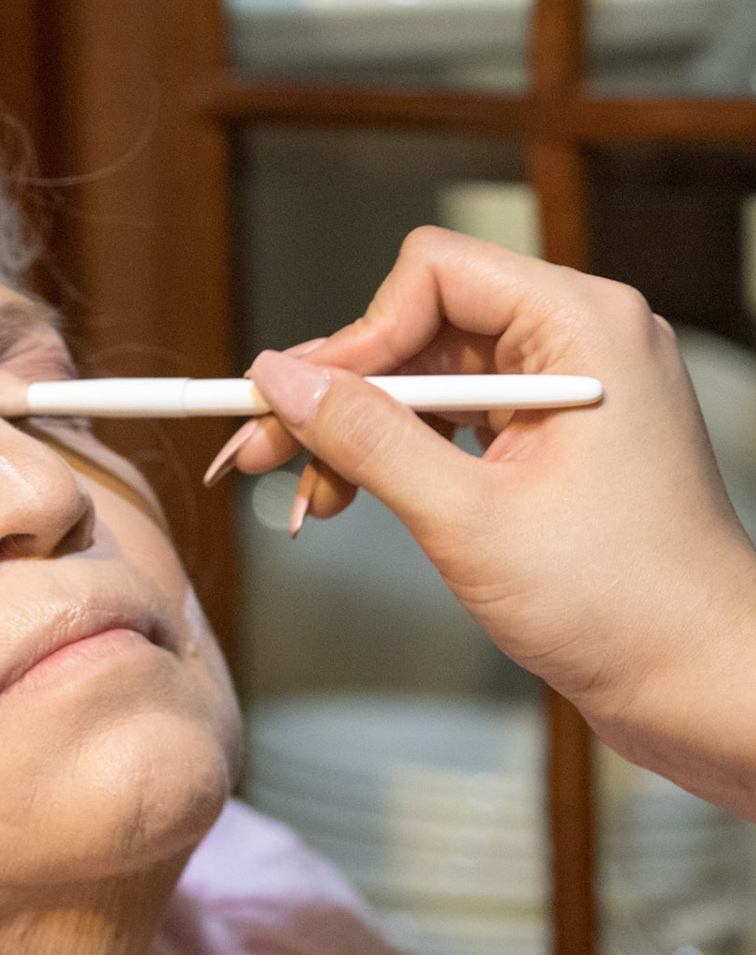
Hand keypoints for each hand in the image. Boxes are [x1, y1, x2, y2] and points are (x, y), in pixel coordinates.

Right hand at [213, 226, 755, 813]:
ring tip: (308, 500)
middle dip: (338, 394)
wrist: (698, 679)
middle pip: (421, 325)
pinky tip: (349, 500)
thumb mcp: (464, 517)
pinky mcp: (557, 439)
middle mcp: (581, 342)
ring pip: (427, 378)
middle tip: (258, 451)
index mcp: (582, 329)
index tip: (298, 406)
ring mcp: (570, 391)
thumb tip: (280, 378)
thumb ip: (366, 437)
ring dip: (357, 434)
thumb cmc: (617, 602)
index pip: (434, 275)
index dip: (356, 337)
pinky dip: (396, 457)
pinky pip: (453, 420)